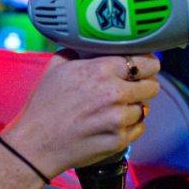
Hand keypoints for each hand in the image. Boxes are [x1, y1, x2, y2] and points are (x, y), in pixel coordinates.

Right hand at [0, 53, 160, 175]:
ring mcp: (118, 118)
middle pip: (152, 85)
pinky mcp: (119, 140)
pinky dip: (130, 126)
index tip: (144, 66)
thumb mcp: (56, 66)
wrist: (36, 144)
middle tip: (132, 88)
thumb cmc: (44, 106)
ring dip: (135, 107)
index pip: (145, 62)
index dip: (147, 63)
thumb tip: (93, 44)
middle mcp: (114, 93)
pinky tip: (112, 124)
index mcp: (100, 70)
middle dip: (143, 85)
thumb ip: (80, 51)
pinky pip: (139, 128)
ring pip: (145, 108)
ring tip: (115, 109)